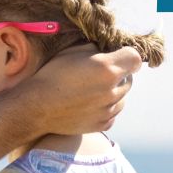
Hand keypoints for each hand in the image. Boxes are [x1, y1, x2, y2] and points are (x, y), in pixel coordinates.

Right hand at [22, 45, 142, 135]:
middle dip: (119, 74)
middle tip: (98, 74)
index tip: (118, 56)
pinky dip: (106, 107)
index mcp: (107, 69)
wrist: (37, 107)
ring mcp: (108, 110)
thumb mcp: (72, 52)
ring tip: (91, 90)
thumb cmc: (52, 75)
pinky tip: (89, 103)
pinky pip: (113, 112)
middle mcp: (112, 91)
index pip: (135, 58)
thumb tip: (107, 49)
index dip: (127, 55)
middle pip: (129, 79)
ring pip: (122, 97)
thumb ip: (95, 49)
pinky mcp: (103, 124)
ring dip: (113, 92)